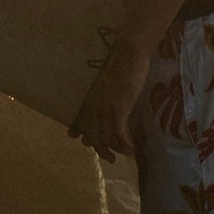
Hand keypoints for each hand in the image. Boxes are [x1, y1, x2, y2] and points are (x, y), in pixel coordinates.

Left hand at [71, 38, 149, 160]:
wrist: (129, 55)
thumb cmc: (122, 64)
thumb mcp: (109, 80)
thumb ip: (107, 91)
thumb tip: (112, 96)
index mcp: (91, 98)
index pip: (82, 121)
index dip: (82, 134)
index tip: (84, 142)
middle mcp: (95, 106)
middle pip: (92, 135)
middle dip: (100, 149)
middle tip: (109, 158)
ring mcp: (106, 109)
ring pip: (104, 138)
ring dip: (114, 150)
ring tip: (122, 156)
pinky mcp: (118, 109)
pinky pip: (118, 135)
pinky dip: (124, 145)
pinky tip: (131, 149)